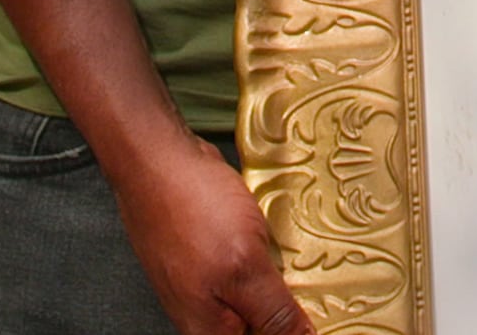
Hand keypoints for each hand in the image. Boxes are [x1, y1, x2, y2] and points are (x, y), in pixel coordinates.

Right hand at [108, 134, 314, 334]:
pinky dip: (270, 256)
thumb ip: (273, 312)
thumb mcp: (243, 267)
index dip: (294, 330)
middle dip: (289, 307)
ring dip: (284, 280)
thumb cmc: (189, 208)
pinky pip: (252, 269)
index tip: (319, 316)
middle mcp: (206, 315)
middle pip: (261, 325)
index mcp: (210, 330)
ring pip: (260, 296)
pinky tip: (281, 239)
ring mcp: (208, 284)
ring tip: (299, 259)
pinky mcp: (213, 257)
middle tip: (309, 283)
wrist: (157, 159)